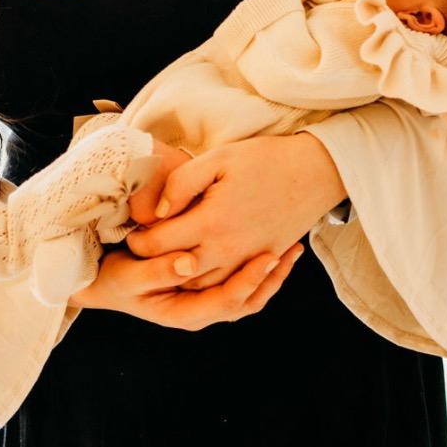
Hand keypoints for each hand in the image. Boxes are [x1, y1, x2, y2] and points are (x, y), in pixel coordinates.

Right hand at [66, 242, 304, 329]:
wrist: (101, 281)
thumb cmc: (113, 277)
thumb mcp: (128, 275)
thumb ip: (157, 269)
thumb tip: (189, 263)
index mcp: (184, 313)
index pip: (228, 302)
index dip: (250, 280)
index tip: (268, 254)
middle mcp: (199, 312)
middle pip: (247, 302)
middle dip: (272, 278)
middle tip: (292, 248)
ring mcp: (204, 302)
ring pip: (248, 295)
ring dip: (271, 274)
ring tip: (291, 246)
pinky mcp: (206, 289)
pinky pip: (239, 284)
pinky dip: (257, 269)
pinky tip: (269, 246)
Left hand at [125, 133, 345, 290]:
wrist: (315, 172)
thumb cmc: (264, 160)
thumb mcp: (217, 160)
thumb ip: (180, 184)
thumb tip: (157, 213)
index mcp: (212, 223)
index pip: (159, 245)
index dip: (139, 241)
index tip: (131, 232)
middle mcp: (228, 250)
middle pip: (176, 270)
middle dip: (154, 263)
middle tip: (141, 249)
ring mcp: (246, 261)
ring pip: (200, 286)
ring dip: (179, 278)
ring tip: (164, 260)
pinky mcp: (260, 263)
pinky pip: (226, 285)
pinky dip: (206, 283)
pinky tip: (196, 267)